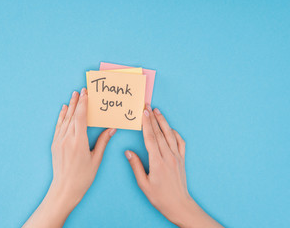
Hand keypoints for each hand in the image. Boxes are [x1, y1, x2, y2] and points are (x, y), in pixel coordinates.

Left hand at [23, 88, 115, 227]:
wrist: (64, 189)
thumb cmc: (82, 177)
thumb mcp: (96, 159)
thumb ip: (103, 142)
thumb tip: (112, 129)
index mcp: (79, 141)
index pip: (80, 117)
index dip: (83, 104)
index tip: (86, 93)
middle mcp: (67, 138)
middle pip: (72, 115)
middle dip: (77, 101)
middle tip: (80, 90)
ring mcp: (59, 141)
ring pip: (65, 119)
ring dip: (69, 106)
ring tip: (73, 95)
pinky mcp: (54, 144)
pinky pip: (58, 126)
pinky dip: (61, 117)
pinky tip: (63, 110)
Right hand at [125, 105, 221, 227]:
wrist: (179, 204)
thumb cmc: (160, 197)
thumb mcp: (144, 184)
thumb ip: (136, 166)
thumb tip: (128, 152)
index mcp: (157, 162)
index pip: (150, 138)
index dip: (146, 124)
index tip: (143, 113)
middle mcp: (168, 156)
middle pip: (159, 133)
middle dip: (152, 118)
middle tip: (147, 106)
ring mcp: (177, 157)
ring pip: (170, 135)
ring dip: (163, 122)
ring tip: (158, 111)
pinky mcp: (182, 159)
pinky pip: (180, 142)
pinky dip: (175, 133)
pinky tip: (170, 128)